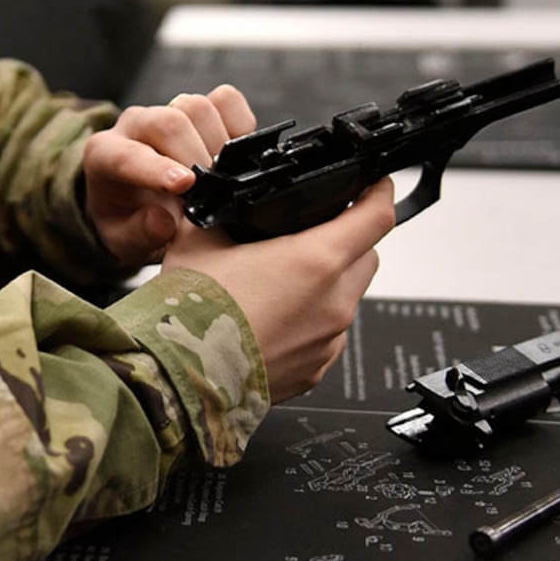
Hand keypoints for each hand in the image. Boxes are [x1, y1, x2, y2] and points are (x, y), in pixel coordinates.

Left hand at [82, 85, 255, 267]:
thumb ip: (139, 234)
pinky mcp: (198, 107)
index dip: (158, 168)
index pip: (128, 154)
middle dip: (196, 158)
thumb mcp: (124, 242)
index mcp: (104, 155)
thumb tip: (164, 222)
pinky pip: (226, 100)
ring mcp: (167, 109)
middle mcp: (134, 124)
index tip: (186, 185)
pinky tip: (235, 156)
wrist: (136, 199)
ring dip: (218, 144)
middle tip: (212, 192)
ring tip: (221, 178)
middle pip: (169, 123)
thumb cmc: (127, 218)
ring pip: (198, 108)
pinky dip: (240, 125)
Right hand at [164, 179, 394, 402]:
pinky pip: (329, 334)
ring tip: (282, 280)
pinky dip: (312, 319)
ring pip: (348, 297)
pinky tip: (273, 317)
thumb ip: (226, 213)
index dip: (378, 193)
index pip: (375, 218)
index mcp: (315, 261)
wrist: (181, 375)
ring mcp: (328, 341)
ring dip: (330, 282)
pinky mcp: (316, 369)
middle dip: (350, 239)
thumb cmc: (193, 313)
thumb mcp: (200, 239)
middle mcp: (333, 303)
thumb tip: (226, 202)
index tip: (374, 185)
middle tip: (313, 233)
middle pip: (368, 256)